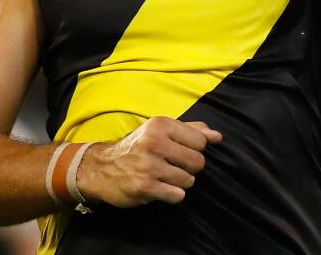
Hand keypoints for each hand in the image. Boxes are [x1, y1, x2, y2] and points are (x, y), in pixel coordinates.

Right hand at [76, 117, 221, 207]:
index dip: (195, 149)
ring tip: (166, 176)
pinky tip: (160, 187)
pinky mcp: (144, 186)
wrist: (102, 167)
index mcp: (161, 125)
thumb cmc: (137, 146)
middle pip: (197, 162)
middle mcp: (155, 142)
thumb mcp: (160, 130)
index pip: (200, 141)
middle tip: (174, 166)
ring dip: (181, 182)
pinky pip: (177, 195)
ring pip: (189, 180)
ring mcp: (149, 165)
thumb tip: (217, 136)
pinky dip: (172, 194)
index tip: (182, 151)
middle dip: (190, 167)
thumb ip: (191, 130)